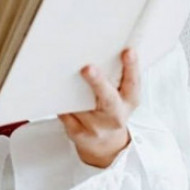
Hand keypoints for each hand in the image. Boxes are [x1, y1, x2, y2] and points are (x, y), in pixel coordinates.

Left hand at [59, 49, 139, 167]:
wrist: (105, 143)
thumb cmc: (111, 108)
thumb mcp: (122, 94)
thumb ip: (116, 75)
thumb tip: (99, 47)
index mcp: (129, 100)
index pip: (133, 82)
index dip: (132, 67)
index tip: (128, 51)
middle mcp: (115, 115)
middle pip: (108, 99)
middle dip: (98, 83)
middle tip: (88, 68)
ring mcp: (97, 127)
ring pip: (81, 107)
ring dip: (71, 92)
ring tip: (60, 74)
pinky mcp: (79, 134)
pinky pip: (66, 116)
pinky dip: (61, 105)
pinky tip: (55, 95)